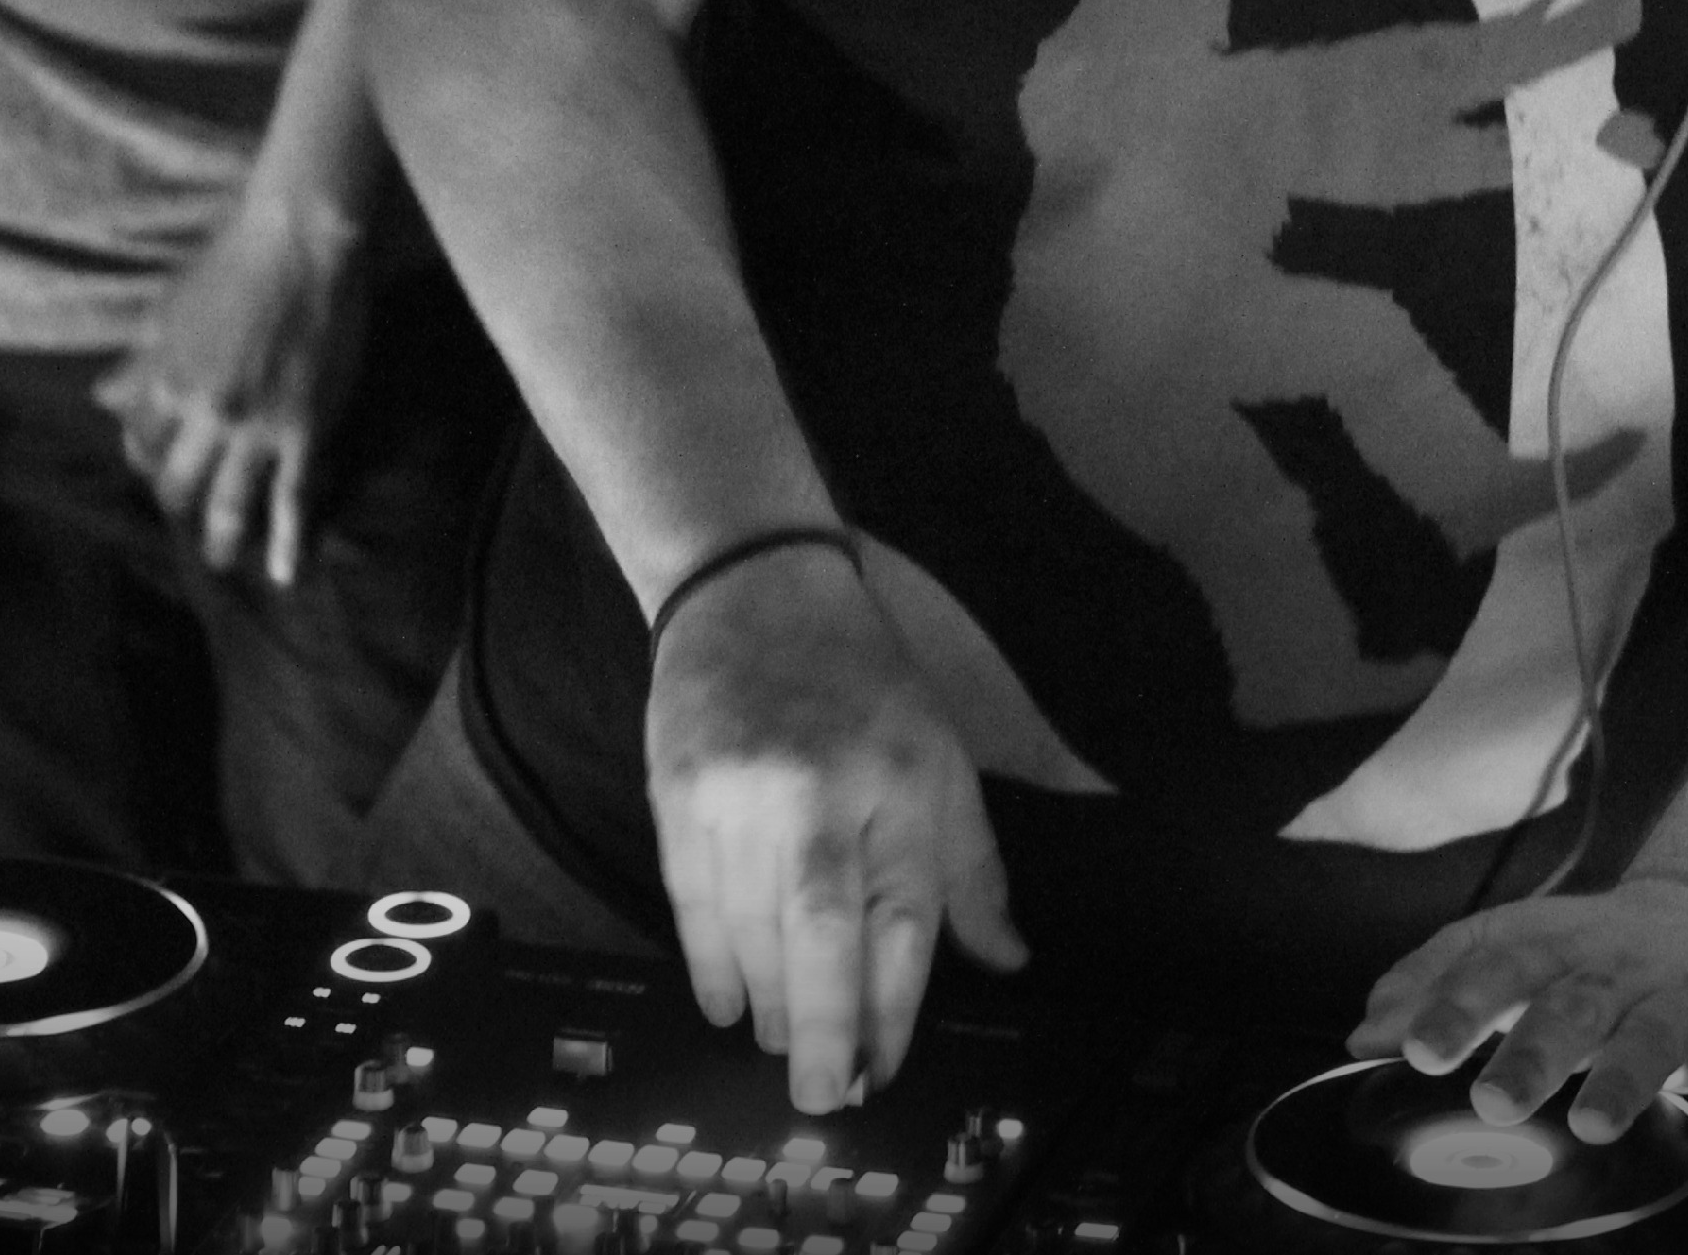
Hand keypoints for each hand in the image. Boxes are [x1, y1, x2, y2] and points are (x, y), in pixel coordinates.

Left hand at [93, 194, 372, 583]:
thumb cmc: (231, 261)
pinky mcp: (304, 431)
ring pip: (230, 502)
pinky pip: (293, 497)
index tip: (157, 464)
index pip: (141, 444)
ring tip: (221, 562)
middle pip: (178, 484)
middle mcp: (203, 415)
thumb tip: (102, 399)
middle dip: (179, 504)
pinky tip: (285, 572)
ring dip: (222, 540)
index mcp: (164, 383)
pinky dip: (288, 539)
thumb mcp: (166, 310)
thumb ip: (138, 363)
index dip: (145, 458)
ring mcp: (255, 428)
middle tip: (188, 516)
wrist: (301, 241)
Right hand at [646, 541, 1023, 1113]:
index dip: (896, 1005)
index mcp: (905, 779)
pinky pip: (693, 904)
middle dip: (828, 1030)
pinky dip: (712, 966)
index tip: (889, 1065)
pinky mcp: (679, 794)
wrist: (753, 592)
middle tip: (828, 1095)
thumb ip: (972, 866)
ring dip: (772, 1007)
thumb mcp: (943, 754)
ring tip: (787, 1051)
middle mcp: (824, 792)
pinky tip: (730, 1008)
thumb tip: (1008, 959)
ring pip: (754, 931)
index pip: (905, 917)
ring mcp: (743, 795)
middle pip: (825, 934)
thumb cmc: (864, 681)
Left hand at [1353, 871, 1687, 1143]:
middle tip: (1492, 1102)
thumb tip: (1364, 1037)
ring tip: (1592, 1123)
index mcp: (1554, 944)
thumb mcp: (1513, 944)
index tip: (1414, 1048)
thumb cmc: (1592, 950)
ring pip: (1652, 1035)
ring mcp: (1680, 994)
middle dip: (1533, 1054)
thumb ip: (1437, 983)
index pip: (1497, 967)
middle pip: (1572, 1005)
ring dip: (1624, 1079)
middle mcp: (1616, 967)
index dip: (1456, 1005)